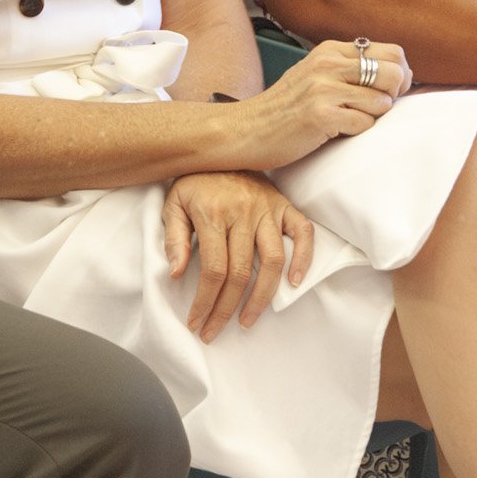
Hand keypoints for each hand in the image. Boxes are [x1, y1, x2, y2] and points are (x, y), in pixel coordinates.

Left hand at [161, 171, 315, 342]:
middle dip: (226, 309)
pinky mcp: (284, 205)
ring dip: (261, 297)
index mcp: (213, 213)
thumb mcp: (173, 204)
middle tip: (215, 331)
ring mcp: (268, 208)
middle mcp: (244, 211)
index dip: (206, 302)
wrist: (215, 146)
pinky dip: (304, 258)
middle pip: (241, 273)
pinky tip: (294, 284)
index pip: (214, 270)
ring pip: (273, 261)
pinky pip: (303, 232)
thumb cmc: (193, 182)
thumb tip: (177, 274)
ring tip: (246, 320)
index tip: (196, 323)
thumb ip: (173, 239)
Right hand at [223, 40, 407, 170]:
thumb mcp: (315, 74)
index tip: (389, 91)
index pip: (391, 52)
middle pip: (394, 72)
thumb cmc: (285, 108)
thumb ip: (348, 68)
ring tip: (349, 119)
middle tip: (378, 108)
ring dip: (373, 117)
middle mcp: (328, 64)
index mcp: (330, 50)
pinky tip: (336, 130)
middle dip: (395, 95)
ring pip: (382, 101)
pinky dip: (357, 131)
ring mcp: (323, 89)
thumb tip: (400, 72)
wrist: (246, 129)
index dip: (400, 74)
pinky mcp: (320, 115)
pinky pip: (364, 123)